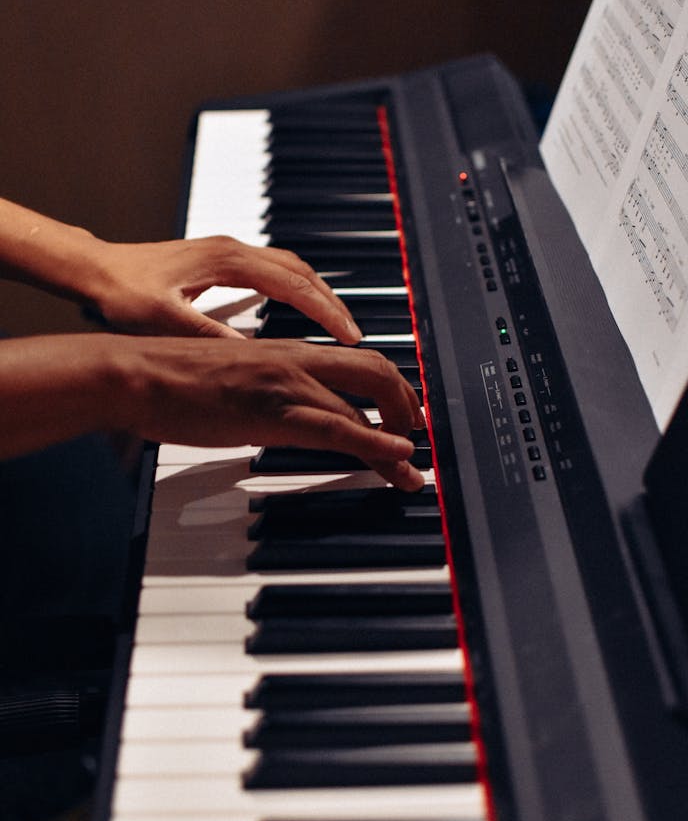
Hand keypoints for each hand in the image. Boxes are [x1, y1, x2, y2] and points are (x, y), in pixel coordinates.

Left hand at [88, 235, 362, 342]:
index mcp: (228, 261)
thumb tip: (254, 354)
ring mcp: (228, 253)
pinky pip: (274, 271)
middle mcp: (234, 250)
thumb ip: (210, 336)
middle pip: (302, 272)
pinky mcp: (220, 261)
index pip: (294, 285)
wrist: (94, 270)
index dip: (326, 312)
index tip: (350, 335)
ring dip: (317, 293)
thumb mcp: (166, 320)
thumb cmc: (122, 292)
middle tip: (355, 333)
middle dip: (332, 302)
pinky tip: (299, 309)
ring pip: (291, 268)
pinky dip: (297, 289)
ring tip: (337, 323)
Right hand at [115, 336, 424, 489]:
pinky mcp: (272, 413)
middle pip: (377, 371)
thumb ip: (267, 393)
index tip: (404, 416)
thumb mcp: (234, 381)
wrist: (135, 374)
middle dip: (408, 406)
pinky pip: (338, 428)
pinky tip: (394, 458)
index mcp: (287, 350)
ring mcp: (287, 385)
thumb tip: (286, 415)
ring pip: (365, 404)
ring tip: (410, 469)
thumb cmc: (172, 381)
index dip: (392, 388)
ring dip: (398, 439)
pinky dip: (374, 444)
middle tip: (418, 438)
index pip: (358, 361)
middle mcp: (296, 360)